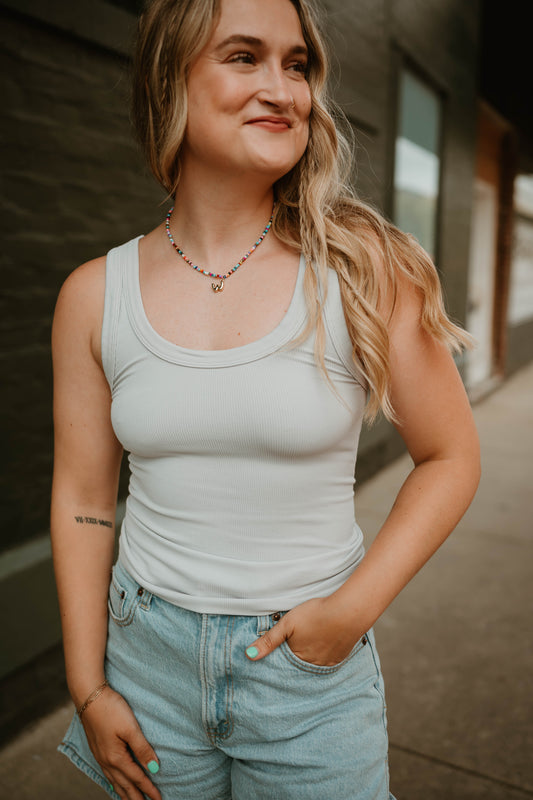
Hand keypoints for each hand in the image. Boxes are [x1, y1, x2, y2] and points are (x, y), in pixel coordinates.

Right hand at [80, 687, 161, 799]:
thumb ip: (143, 749)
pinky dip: (114, 783)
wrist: (89, 696)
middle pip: (124, 785)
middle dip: (136, 798)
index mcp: (116, 758)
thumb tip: (154, 768)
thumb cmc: (111, 709)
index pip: (137, 778)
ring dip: (124, 793)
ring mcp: (100, 756)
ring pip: (114, 781)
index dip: (149, 789)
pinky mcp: (97, 749)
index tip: (159, 799)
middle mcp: (106, 761)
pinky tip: (115, 783)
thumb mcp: (131, 728)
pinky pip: (107, 774)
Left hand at [245, 595, 364, 666]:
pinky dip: (321, 658)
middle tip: (291, 653)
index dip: (278, 661)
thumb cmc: (316, 614)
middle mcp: (312, 666)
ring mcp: (327, 663)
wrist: (348, 611)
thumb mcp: (287, 624)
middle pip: (297, 667)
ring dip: (307, 661)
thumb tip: (249, 656)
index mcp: (297, 658)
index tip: (274, 658)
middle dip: (292, 663)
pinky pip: (326, 663)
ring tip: (305, 650)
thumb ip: (269, 640)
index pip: (282, 666)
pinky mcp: (339, 658)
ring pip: (312, 666)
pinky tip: (320, 648)